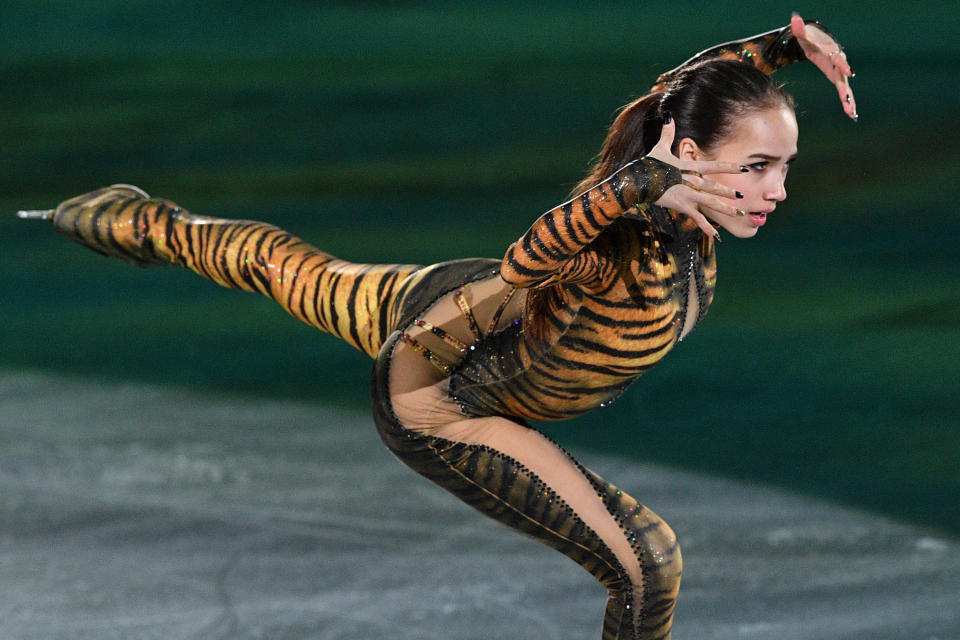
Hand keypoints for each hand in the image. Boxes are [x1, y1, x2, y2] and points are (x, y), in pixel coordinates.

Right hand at [645, 117, 743, 236]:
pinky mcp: (680, 206)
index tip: (742, 168)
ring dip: (724, 209)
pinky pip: (696, 218)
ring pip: (710, 203)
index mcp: (689, 167)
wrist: (638, 181)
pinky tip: (715, 235)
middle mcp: (691, 181)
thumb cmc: (648, 165)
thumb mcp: (659, 148)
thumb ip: (667, 134)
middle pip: (714, 187)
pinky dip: (706, 227)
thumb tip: (668, 116)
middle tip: (743, 197)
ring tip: (737, 214)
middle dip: (729, 192)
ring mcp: (687, 194)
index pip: (713, 166)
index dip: (729, 167)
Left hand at [791, 13, 857, 120]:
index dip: (843, 65)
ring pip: (845, 87)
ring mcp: (838, 71)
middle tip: (848, 101)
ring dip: (848, 100)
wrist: (817, 41)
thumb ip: (799, 28)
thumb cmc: (809, 38)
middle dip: (846, 90)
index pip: (838, 58)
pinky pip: (843, 90)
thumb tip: (794, 18)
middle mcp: (838, 62)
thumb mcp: (803, 34)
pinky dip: (847, 101)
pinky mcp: (837, 77)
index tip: (849, 73)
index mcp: (830, 52)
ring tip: (851, 113)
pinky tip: (851, 114)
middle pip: (843, 77)